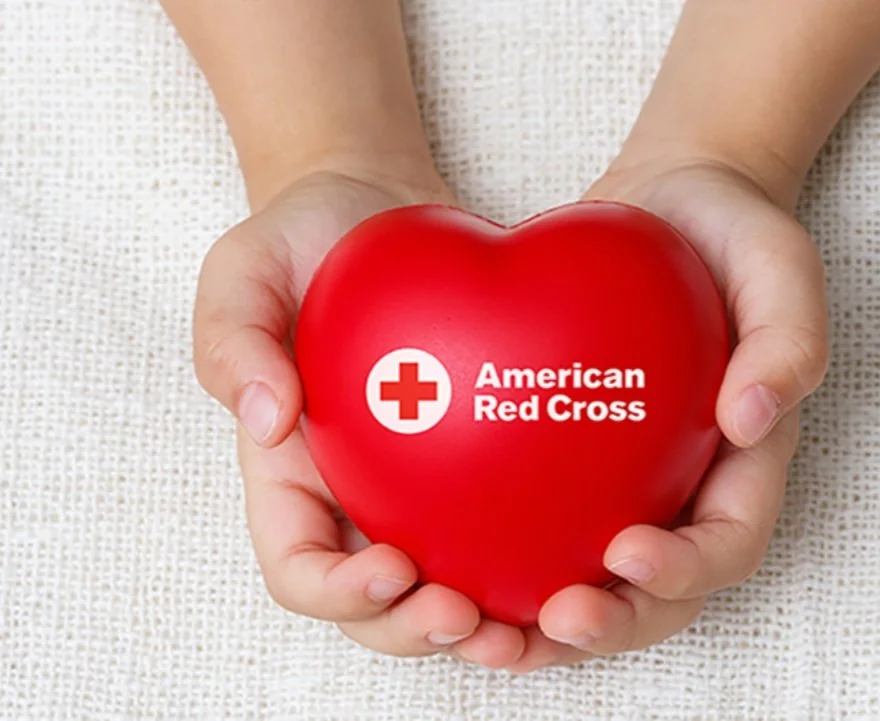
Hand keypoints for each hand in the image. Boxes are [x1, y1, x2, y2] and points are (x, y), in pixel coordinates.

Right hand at [192, 166, 524, 664]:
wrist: (380, 211)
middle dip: (417, 628)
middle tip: (470, 614)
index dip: (339, 594)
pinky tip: (584, 549)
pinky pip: (502, 518)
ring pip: (448, 580)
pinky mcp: (477, 456)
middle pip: (379, 605)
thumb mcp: (244, 269)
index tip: (392, 569)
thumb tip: (267, 418)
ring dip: (483, 619)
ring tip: (531, 617)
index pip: (300, 567)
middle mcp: (355, 493)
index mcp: (291, 472)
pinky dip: (531, 554)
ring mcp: (418, 481)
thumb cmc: (301, 239)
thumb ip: (234, 337)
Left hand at [499, 157, 828, 671]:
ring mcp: (628, 479)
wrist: (667, 205)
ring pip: (590, 576)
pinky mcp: (571, 460)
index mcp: (744, 461)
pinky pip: (537, 522)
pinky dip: (500, 558)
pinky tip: (443, 564)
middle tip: (554, 619)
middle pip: (655, 590)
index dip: (684, 571)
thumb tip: (750, 422)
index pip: (726, 543)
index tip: (627, 554)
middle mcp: (686, 485)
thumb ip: (787, 338)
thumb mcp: (779, 264)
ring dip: (544, 624)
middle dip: (610, 621)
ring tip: (487, 634)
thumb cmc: (732, 231)